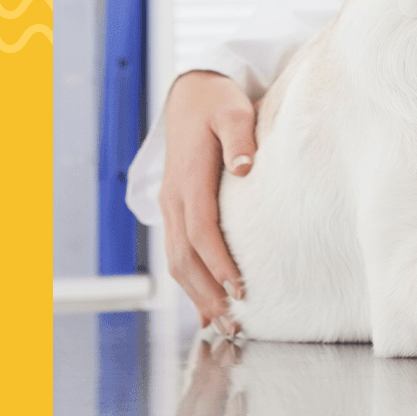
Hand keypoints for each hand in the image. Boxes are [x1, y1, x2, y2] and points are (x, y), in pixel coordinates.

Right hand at [160, 71, 257, 330]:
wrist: (191, 92)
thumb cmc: (217, 102)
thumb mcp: (233, 110)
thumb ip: (240, 138)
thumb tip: (244, 167)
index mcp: (189, 179)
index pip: (202, 231)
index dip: (219, 263)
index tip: (239, 289)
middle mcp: (175, 197)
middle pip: (185, 256)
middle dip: (206, 292)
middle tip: (231, 323)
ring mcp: (172, 204)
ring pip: (177, 259)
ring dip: (196, 293)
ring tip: (219, 323)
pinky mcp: (177, 208)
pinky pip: (179, 250)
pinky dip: (190, 280)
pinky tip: (205, 302)